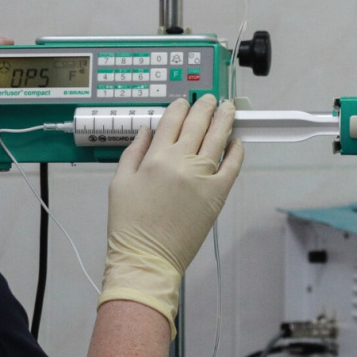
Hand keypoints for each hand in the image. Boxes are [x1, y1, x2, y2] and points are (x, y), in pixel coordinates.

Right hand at [97, 95, 243, 335]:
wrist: (146, 257)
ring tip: (228, 108)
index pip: (171, 121)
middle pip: (197, 124)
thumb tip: (147, 131)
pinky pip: (232, 166)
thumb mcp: (119, 183)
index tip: (183, 101)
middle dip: (204, 107)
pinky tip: (236, 142)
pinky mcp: (217, 195)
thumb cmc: (129, 225)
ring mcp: (203, 177)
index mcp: (155, 158)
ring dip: (224, 120)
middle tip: (210, 99)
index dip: (179, 107)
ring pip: (218, 139)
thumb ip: (133, 152)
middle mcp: (181, 162)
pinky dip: (237, 151)